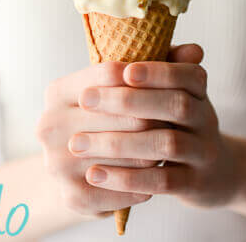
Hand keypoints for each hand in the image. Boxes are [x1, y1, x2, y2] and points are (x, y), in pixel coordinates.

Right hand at [35, 44, 205, 216]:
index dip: (147, 78)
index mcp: (58, 92)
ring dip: (153, 151)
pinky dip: (143, 182)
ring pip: (127, 153)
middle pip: (124, 114)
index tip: (171, 85)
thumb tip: (195, 50)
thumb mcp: (131, 88)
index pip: (111, 73)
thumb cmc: (114, 118)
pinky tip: (156, 174)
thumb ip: (162, 64)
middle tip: (176, 122)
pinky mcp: (71, 195)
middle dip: (156, 117)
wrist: (87, 169)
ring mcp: (56, 162)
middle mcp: (49, 125)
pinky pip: (120, 188)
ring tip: (168, 150)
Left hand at [71, 44, 240, 208]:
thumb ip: (154, 69)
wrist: (215, 173)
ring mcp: (203, 153)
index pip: (187, 74)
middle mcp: (206, 118)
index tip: (122, 71)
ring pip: (167, 143)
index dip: (157, 72)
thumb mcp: (171, 93)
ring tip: (77, 143)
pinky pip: (162, 181)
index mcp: (198, 91)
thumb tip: (143, 39)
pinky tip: (94, 174)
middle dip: (129, 101)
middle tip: (86, 100)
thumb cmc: (179, 124)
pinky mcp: (195, 184)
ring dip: (119, 142)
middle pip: (176, 105)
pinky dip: (127, 178)